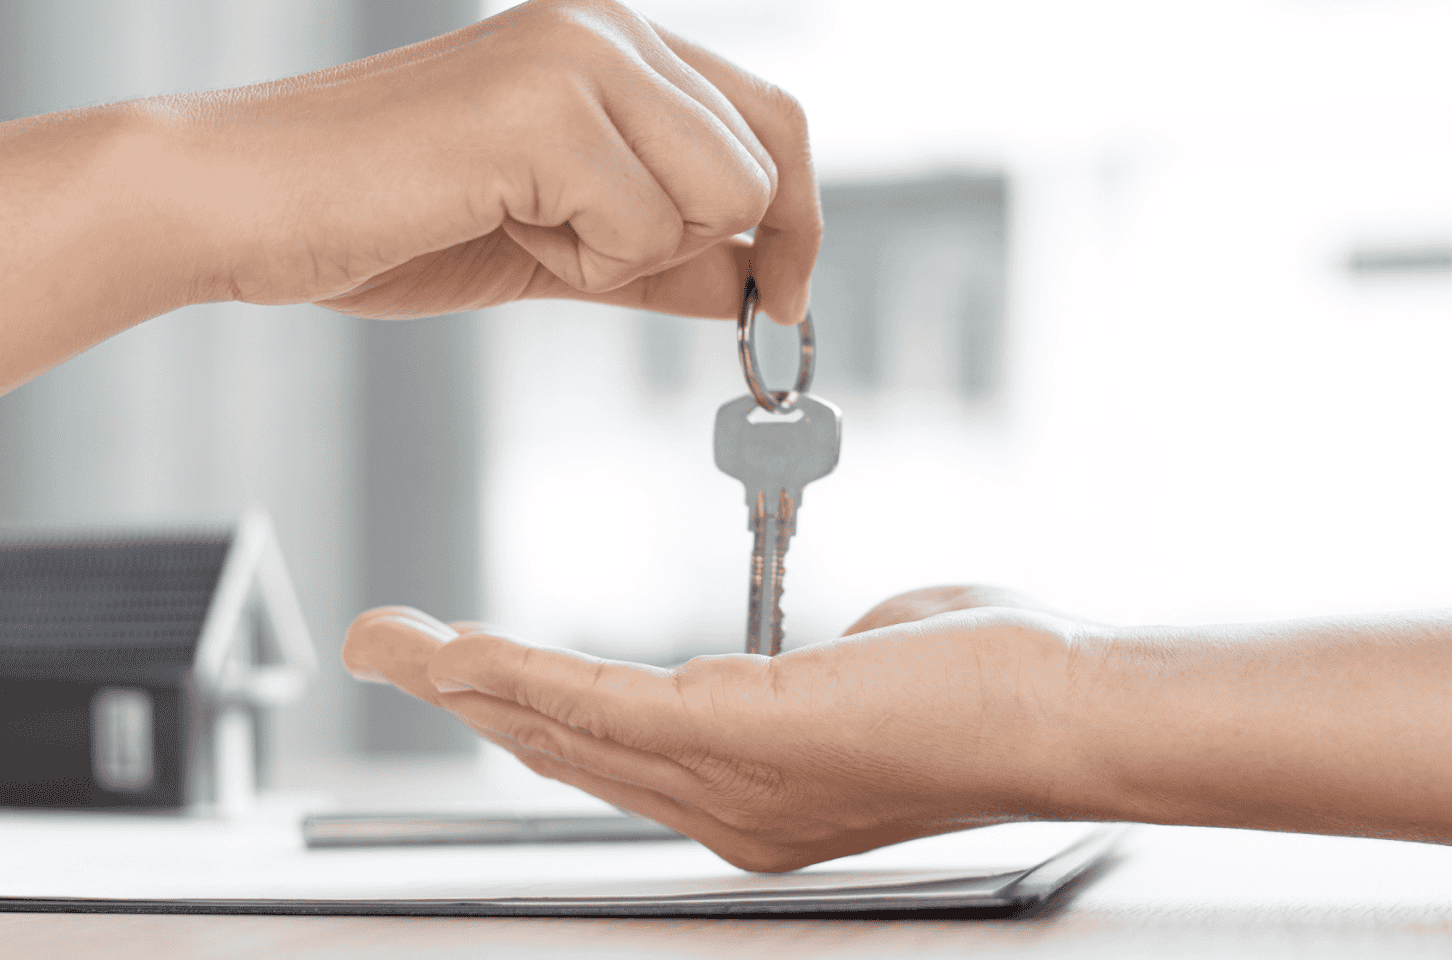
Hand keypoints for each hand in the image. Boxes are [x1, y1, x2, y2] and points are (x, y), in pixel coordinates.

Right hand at [166, 0, 820, 321]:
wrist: (248, 207)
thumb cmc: (386, 217)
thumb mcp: (557, 245)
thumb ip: (660, 256)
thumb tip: (758, 286)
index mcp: (611, 41)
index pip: (772, 118)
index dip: (798, 217)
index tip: (785, 300)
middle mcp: (608, 27)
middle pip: (765, 160)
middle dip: (701, 243)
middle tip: (579, 250)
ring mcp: (578, 55)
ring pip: (721, 196)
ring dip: (626, 250)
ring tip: (518, 223)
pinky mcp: (542, 105)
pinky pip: (646, 227)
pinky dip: (580, 258)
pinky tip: (492, 219)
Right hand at [341, 586, 1105, 871]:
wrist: (1064, 711)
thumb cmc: (995, 684)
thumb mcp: (879, 663)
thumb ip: (824, 660)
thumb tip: (820, 638)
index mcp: (755, 800)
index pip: (614, 758)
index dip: (526, 715)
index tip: (466, 675)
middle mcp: (727, 814)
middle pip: (561, 753)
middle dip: (461, 700)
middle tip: (387, 650)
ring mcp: (728, 786)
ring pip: (559, 729)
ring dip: (460, 681)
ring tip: (390, 642)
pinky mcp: (738, 734)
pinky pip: (598, 703)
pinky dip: (517, 673)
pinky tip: (460, 650)